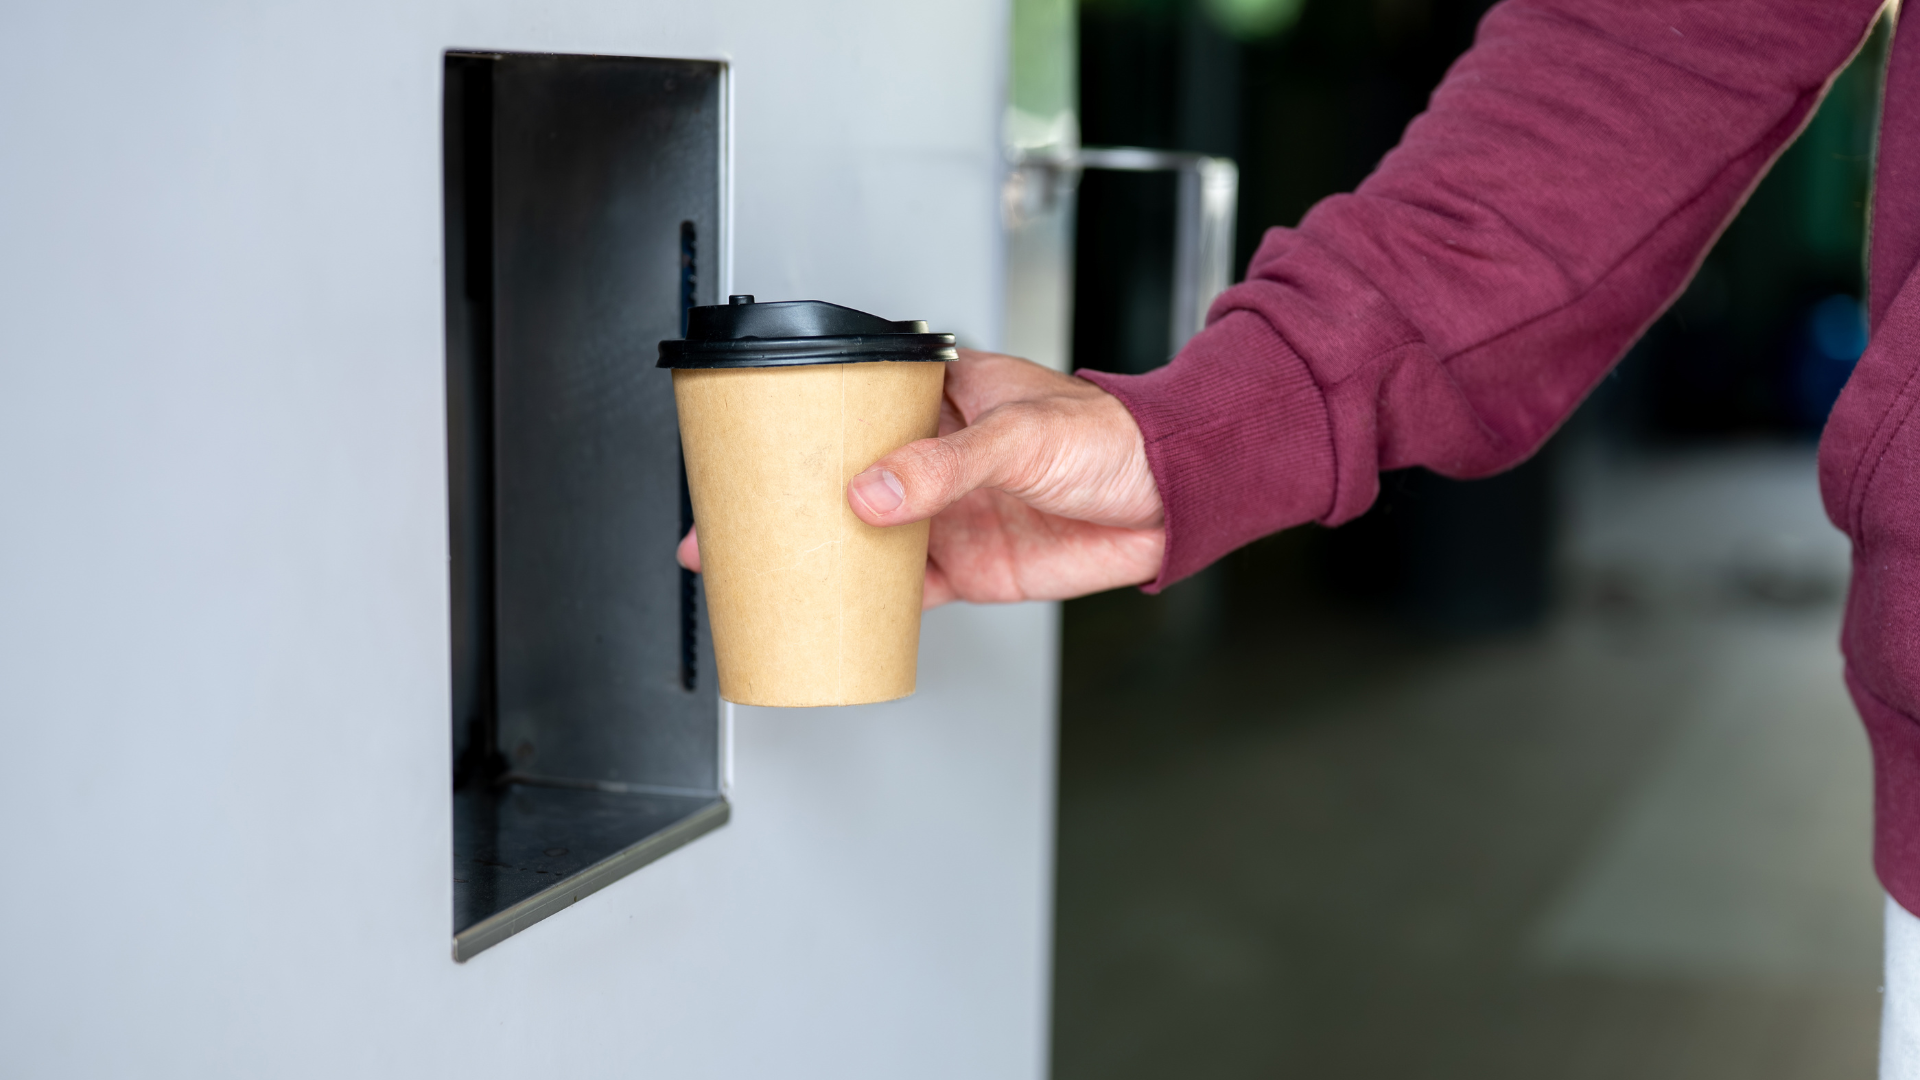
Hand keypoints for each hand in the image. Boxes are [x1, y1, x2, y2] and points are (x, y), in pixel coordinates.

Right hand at [676, 348, 1164, 607]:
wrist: (1171, 502)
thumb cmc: (1112, 437)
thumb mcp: (1020, 436)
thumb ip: (945, 466)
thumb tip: (873, 491)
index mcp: (943, 396)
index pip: (855, 403)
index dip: (801, 422)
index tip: (752, 441)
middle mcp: (936, 455)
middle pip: (844, 475)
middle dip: (787, 498)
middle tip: (727, 519)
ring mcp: (948, 512)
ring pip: (864, 535)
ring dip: (817, 553)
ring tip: (759, 567)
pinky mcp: (968, 565)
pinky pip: (904, 589)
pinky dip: (867, 603)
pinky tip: (830, 610)